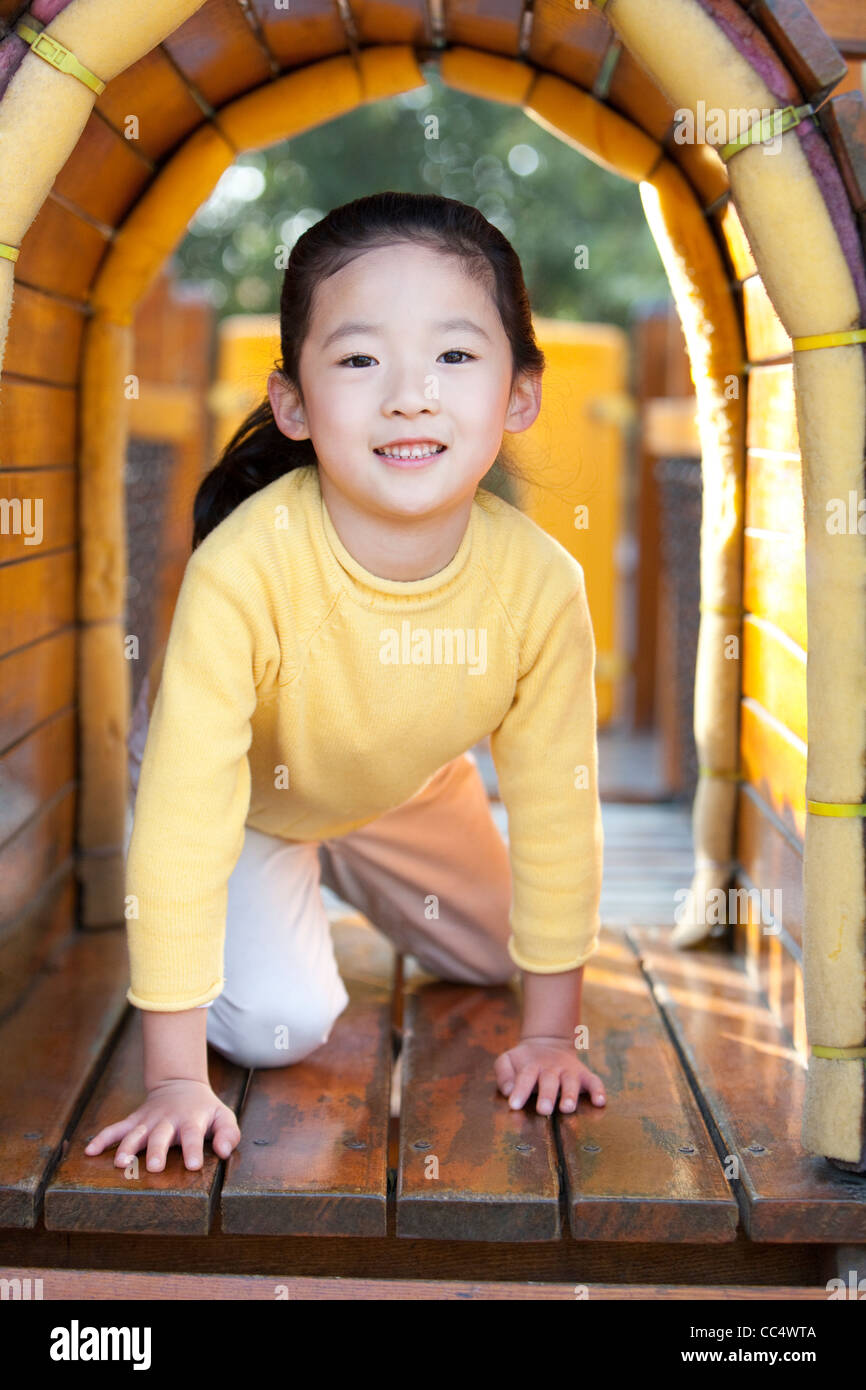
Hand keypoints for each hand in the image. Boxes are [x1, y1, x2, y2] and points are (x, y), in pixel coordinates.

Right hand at [83, 1079, 240, 1171]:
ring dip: (127, 1147)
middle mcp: (167, 1121)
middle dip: (157, 1150)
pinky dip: (102, 1138)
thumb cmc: (205, 1110)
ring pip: (135, 1133)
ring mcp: (148, 1121)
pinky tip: (89, 1151)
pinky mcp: (134, 1121)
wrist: (181, 1085)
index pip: (193, 1135)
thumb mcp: (223, 1117)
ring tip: (120, 1163)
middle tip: (154, 1167)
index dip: (193, 1149)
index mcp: (191, 1120)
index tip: (193, 1165)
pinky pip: (116, 1129)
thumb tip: (223, 1151)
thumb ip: (228, 1134)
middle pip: (161, 1136)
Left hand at [494, 1035, 605, 1113]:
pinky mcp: (584, 1075)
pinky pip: (594, 1081)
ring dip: (570, 1095)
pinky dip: (598, 1090)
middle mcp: (551, 1069)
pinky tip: (600, 1101)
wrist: (547, 1043)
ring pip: (571, 1082)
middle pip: (549, 1081)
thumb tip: (508, 1091)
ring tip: (567, 1108)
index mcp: (531, 1066)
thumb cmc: (524, 1061)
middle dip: (547, 1095)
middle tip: (543, 1109)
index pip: (525, 1077)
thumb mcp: (507, 1060)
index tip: (514, 1105)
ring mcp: (569, 1071)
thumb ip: (503, 1074)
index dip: (519, 1091)